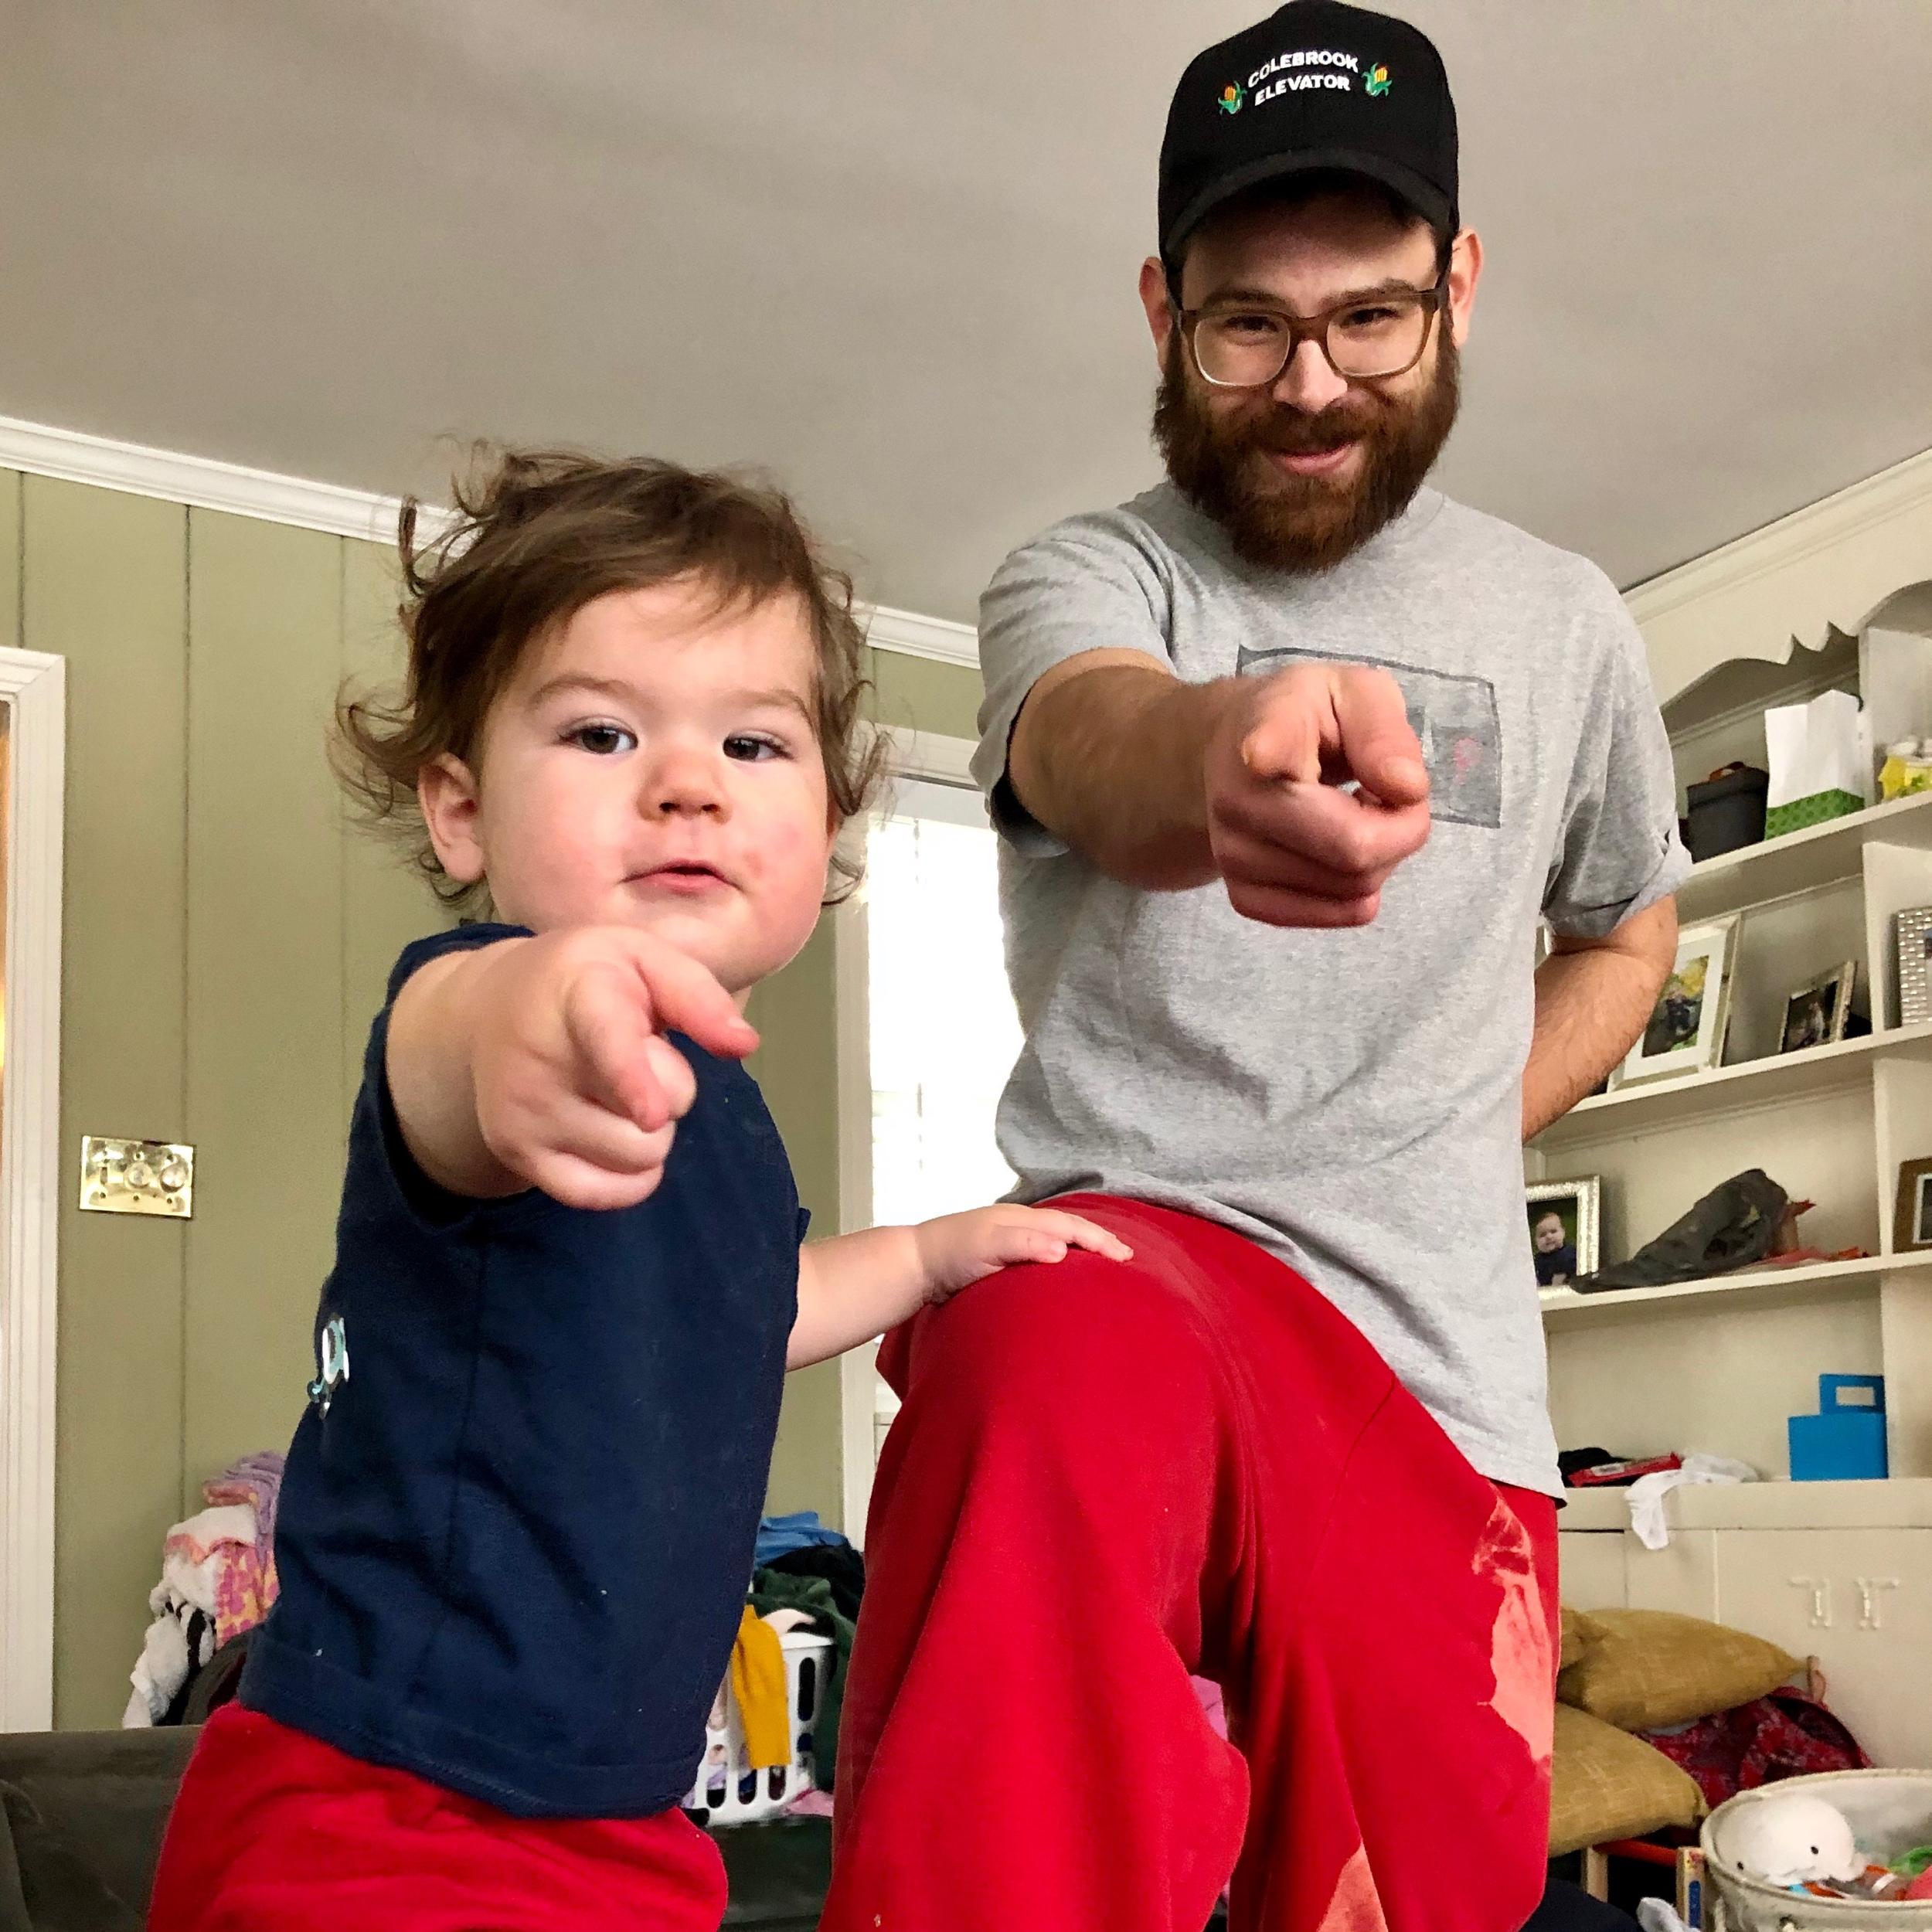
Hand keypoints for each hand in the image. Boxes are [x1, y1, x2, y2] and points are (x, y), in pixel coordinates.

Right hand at [468, 927, 757, 1209]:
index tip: (650, 1112)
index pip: (608, 1043)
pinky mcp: (516, 1154)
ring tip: (617, 1091)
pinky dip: (628, 1177)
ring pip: (637, 1157)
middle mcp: (542, 1060)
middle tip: (639, 1058)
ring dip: (650, 1133)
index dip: (634, 1078)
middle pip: (652, 1116)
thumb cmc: (586, 978)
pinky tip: (615, 1135)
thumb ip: (697, 996)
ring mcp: (525, 1114)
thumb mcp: (642, 957)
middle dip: (670, 1092)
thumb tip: (744, 1045)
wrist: (488, 1009)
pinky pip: (599, 1195)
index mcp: (580, 996)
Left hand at [912, 1204, 1132, 1301]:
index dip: (1099, 1241)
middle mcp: (1019, 1223)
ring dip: (1083, 1245)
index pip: (1070, 1227)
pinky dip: (1063, 1254)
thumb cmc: (950, 1255)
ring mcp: (1009, 1237)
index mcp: (1021, 1219)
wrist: (914, 1264)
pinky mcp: (1000, 1255)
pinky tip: (1065, 1268)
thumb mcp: (987, 1247)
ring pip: (1056, 1236)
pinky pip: (1042, 1249)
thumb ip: (1024, 1245)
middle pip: (1068, 1227)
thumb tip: (1064, 1250)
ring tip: (1104, 1260)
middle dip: (1098, 1240)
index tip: (1125, 1258)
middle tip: (1126, 1257)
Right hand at [1203, 662, 1431, 925]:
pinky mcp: (1242, 897)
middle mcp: (1236, 801)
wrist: (1236, 751)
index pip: (1263, 749)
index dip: (1266, 753)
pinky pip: (1334, 914)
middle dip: (1402, 828)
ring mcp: (1233, 856)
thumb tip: (1407, 789)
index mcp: (1267, 732)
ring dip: (1380, 856)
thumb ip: (1385, 732)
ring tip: (1357, 812)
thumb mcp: (1355, 693)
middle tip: (1390, 794)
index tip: (1259, 753)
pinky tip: (1340, 848)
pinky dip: (1357, 889)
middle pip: (1354, 849)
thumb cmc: (1308, 719)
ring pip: (1353, 888)